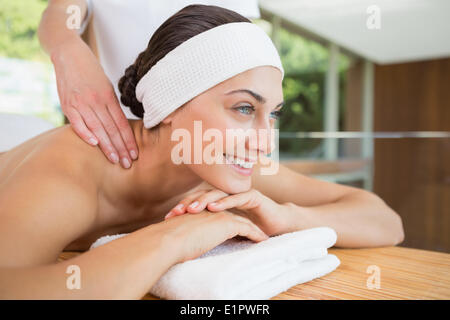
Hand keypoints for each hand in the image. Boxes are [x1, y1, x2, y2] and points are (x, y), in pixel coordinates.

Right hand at [51, 38, 138, 167]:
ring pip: (97, 128)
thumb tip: (120, 126)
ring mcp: (80, 102)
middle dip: (120, 148)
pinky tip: (94, 145)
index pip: (121, 123)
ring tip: (115, 160)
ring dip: (107, 146)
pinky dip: (85, 134)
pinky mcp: (67, 104)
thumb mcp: (106, 87)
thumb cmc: (91, 73)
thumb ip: (111, 106)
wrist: (69, 54)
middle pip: (111, 129)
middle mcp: (95, 100)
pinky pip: (76, 122)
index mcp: (108, 96)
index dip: (129, 140)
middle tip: (128, 164)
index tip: (135, 154)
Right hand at [156, 210, 267, 263]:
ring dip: (253, 229)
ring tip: (262, 236)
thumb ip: (184, 235)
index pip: (219, 216)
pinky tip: (263, 240)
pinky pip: (248, 229)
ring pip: (243, 221)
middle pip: (233, 215)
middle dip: (243, 222)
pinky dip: (256, 234)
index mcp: (200, 213)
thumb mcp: (178, 235)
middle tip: (252, 230)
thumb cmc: (168, 242)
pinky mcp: (227, 223)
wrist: (169, 240)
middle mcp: (211, 211)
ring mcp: (219, 215)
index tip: (234, 229)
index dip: (227, 222)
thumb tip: (180, 245)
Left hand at [165, 188, 291, 235]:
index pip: (198, 200)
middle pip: (204, 195)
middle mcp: (228, 194)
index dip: (183, 206)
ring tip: (191, 209)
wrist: (279, 225)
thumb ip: (212, 228)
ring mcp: (240, 193)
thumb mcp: (227, 228)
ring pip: (218, 194)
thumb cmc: (253, 227)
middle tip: (175, 212)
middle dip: (189, 203)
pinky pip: (237, 198)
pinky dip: (225, 202)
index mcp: (220, 200)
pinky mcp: (253, 196)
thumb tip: (187, 238)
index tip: (169, 217)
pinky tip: (214, 208)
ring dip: (204, 201)